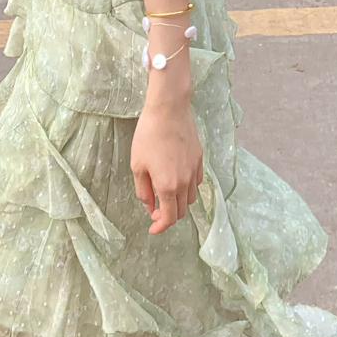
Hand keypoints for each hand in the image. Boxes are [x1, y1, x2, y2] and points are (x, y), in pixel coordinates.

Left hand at [131, 93, 204, 234]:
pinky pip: (196, 182)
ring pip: (191, 198)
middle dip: (168, 215)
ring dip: (179, 202)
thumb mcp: (137, 165)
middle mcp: (185, 182)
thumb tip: (149, 206)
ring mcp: (194, 170)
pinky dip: (188, 187)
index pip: (168, 218)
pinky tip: (177, 178)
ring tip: (166, 193)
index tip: (152, 228)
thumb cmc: (148, 135)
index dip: (160, 227)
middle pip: (181, 211)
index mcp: (167, 186)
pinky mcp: (199, 158)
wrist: (169, 109)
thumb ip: (143, 190)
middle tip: (155, 209)